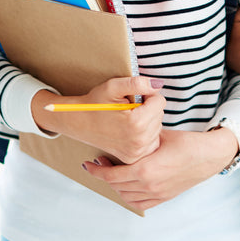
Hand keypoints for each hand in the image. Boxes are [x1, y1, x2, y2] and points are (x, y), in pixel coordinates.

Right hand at [32, 76, 164, 163]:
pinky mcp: (134, 158)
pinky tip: (131, 130)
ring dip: (147, 121)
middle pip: (160, 115)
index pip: (160, 101)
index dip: (147, 95)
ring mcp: (137, 152)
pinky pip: (152, 141)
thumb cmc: (95, 103)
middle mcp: (139, 141)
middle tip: (128, 108)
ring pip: (158, 128)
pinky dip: (145, 134)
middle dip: (148, 108)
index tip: (133, 98)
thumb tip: (158, 85)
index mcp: (136, 123)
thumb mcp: (113, 86)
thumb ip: (137, 83)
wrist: (79, 123)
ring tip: (128, 119)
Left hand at [82, 127, 237, 211]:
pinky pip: (139, 204)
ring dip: (115, 186)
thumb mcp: (159, 135)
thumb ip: (140, 138)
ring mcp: (157, 194)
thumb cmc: (187, 143)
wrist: (209, 156)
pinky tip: (127, 186)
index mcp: (145, 170)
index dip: (97, 170)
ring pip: (126, 196)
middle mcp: (149, 185)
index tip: (90, 163)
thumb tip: (124, 130)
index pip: (112, 175)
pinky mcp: (164, 197)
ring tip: (112, 173)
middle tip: (97, 164)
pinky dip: (129, 197)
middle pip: (116, 186)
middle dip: (103, 175)